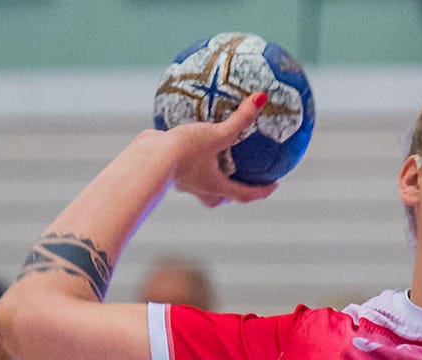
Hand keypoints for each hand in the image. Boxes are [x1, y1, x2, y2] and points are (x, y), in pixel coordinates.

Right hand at [165, 92, 280, 206]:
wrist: (148, 159)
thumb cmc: (184, 152)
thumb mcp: (216, 134)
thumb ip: (239, 118)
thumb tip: (261, 98)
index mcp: (215, 186)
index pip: (244, 194)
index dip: (260, 191)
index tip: (273, 186)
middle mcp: (199, 188)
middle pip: (219, 198)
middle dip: (230, 192)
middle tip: (240, 182)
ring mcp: (182, 181)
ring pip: (199, 186)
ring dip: (207, 178)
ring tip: (210, 162)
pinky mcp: (168, 169)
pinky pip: (182, 165)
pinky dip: (187, 157)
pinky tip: (184, 138)